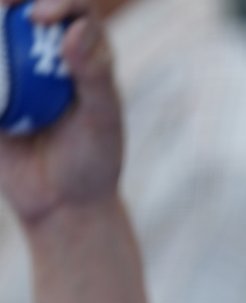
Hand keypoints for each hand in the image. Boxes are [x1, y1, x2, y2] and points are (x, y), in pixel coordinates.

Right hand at [0, 0, 122, 225]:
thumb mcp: (101, 122)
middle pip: (20, 9)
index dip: (56, 0)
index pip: (72, 8)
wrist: (62, 206)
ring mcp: (10, 72)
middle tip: (0, 5)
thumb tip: (75, 31)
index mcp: (82, 54)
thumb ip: (93, 76)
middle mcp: (43, 55)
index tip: (37, 15)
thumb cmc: (94, 162)